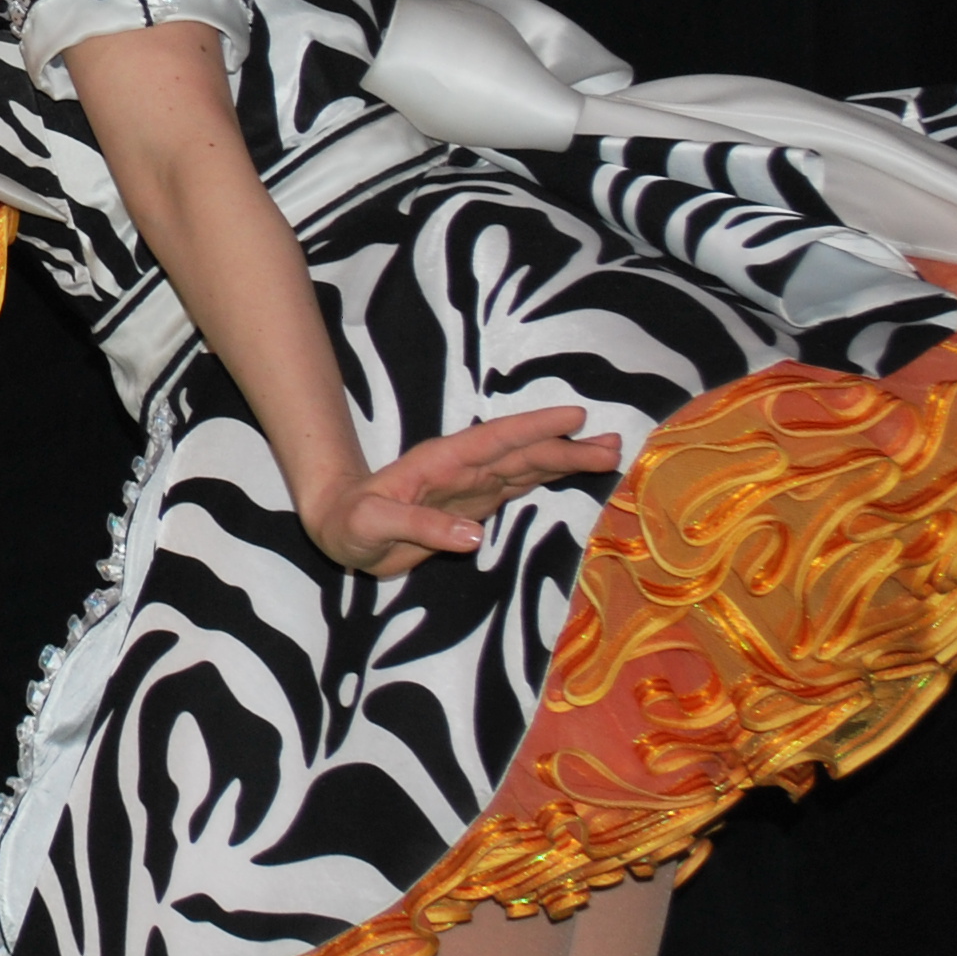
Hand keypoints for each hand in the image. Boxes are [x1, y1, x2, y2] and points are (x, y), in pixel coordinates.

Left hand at [299, 405, 623, 576]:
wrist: (340, 529)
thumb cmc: (350, 522)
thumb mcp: (373, 526)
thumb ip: (419, 526)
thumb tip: (475, 537)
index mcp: (439, 464)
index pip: (494, 442)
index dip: (534, 430)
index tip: (575, 418)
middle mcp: (462, 469)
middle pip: (521, 453)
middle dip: (566, 448)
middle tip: (615, 443)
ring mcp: (471, 486)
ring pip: (526, 467)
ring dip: (565, 460)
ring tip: (610, 452)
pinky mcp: (475, 505)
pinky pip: (518, 487)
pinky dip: (548, 478)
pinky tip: (575, 473)